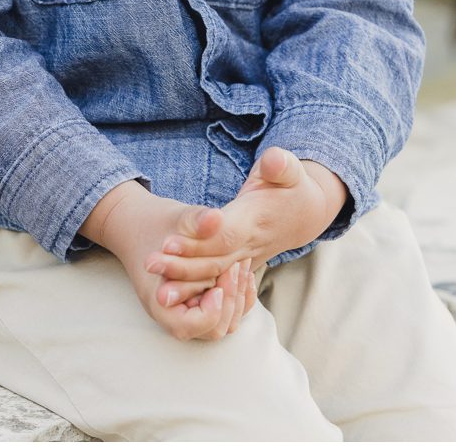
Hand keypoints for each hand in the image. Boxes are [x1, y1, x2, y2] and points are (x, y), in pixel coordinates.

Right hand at [84, 182, 258, 341]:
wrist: (141, 223)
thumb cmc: (155, 223)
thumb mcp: (175, 220)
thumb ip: (195, 221)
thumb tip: (217, 217)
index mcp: (158, 300)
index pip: (187, 326)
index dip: (208, 311)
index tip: (217, 285)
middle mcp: (173, 312)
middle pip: (212, 329)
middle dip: (230, 302)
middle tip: (235, 268)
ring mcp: (188, 309)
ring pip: (223, 324)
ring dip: (238, 299)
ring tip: (241, 267)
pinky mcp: (199, 302)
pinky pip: (227, 314)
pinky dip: (239, 297)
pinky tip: (244, 272)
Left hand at [145, 148, 347, 307]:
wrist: (306, 213)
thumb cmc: (291, 185)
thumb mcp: (289, 170)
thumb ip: (281, 165)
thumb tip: (275, 161)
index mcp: (255, 219)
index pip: (225, 234)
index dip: (199, 240)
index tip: (168, 242)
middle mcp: (250, 243)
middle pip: (214, 260)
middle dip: (182, 267)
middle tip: (148, 264)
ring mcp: (246, 256)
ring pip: (214, 275)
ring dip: (186, 284)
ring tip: (157, 292)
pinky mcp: (240, 262)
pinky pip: (217, 279)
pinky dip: (196, 289)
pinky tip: (171, 294)